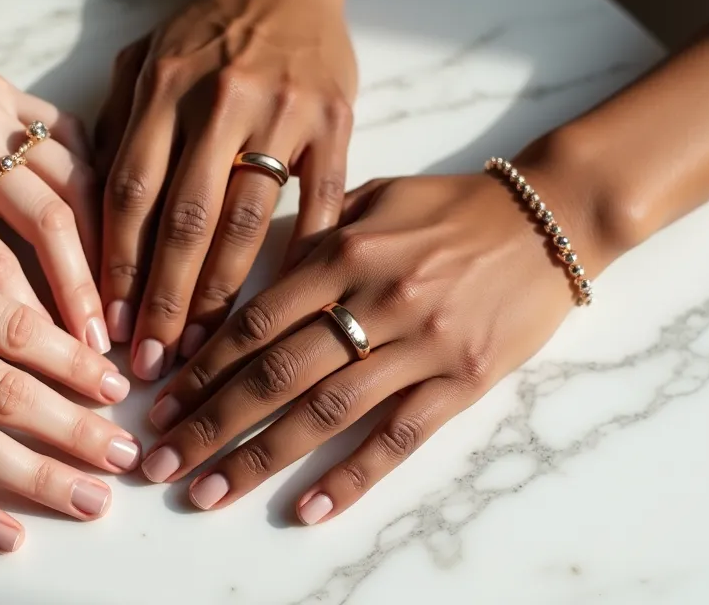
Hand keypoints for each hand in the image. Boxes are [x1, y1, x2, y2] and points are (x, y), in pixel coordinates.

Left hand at [0, 0, 109, 353]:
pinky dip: (92, 181)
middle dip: (81, 290)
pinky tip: (101, 227)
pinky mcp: (3, 88)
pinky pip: (69, 135)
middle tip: (99, 345)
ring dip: (99, 242)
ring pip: (72, 179)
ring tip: (110, 295)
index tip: (56, 361)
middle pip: (48, 223)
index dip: (30, 319)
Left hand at [95, 0, 356, 379]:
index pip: (130, 194)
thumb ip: (112, 132)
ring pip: (248, 224)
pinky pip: (319, 207)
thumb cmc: (202, 31)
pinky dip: (299, 262)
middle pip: (186, 221)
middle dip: (165, 301)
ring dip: (221, 297)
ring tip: (201, 353)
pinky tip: (279, 312)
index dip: (116, 266)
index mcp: (164, 88)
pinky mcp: (336, 125)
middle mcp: (221, 102)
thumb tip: (86, 221)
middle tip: (151, 362)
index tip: (108, 324)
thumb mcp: (140, 62)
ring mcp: (284, 114)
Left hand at [136, 164, 609, 522]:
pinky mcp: (463, 382)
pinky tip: (309, 510)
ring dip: (260, 458)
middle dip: (209, 423)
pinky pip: (398, 438)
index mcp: (344, 250)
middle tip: (160, 462)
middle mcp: (375, 300)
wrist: (550, 218)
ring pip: (325, 412)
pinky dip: (351, 477)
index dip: (200, 367)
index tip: (159, 402)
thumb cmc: (450, 208)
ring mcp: (421, 345)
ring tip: (209, 492)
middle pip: (275, 374)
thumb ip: (310, 238)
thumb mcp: (371, 198)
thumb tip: (244, 279)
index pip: (255, 320)